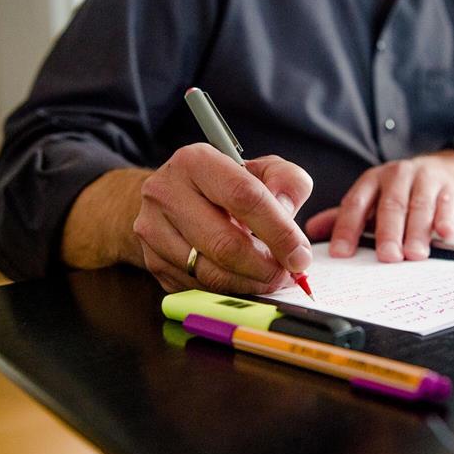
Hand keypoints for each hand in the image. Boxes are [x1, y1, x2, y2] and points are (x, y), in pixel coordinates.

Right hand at [133, 144, 313, 292]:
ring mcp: (153, 230)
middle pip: (225, 243)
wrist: (172, 198)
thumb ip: (287, 183)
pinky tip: (244, 280)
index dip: (279, 231)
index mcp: (196, 162)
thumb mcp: (261, 170)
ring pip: (211, 273)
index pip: (244, 198)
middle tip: (288, 275)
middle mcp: (166, 193)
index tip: (301, 256)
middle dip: (265, 267)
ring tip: (270, 278)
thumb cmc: (225, 185)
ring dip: (250, 283)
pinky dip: (228, 290)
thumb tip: (288, 213)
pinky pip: (198, 288)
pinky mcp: (152, 261)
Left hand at [305, 150, 453, 261]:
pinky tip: (444, 233)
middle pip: (390, 206)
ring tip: (414, 255)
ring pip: (419, 206)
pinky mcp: (450, 189)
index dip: (346, 228)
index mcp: (372, 180)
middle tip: (386, 257)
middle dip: (387, 233)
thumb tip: (311, 231)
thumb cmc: (403, 190)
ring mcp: (425, 180)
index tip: (340, 253)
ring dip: (417, 232)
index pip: (355, 204)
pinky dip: (446, 219)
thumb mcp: (372, 199)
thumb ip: (345, 216)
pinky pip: (447, 205)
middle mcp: (397, 176)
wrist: (447, 170)